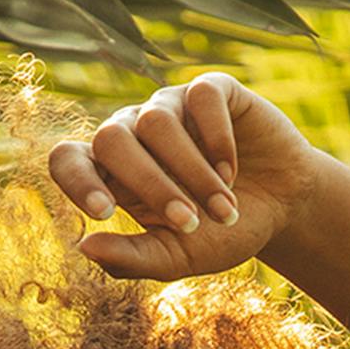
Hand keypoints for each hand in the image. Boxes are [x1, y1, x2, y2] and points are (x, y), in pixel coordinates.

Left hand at [49, 71, 323, 281]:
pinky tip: (232, 172)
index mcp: (112, 173)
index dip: (76, 181)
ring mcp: (171, 106)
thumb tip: (83, 246)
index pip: (68, 159)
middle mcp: (134, 132)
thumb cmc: (219, 233)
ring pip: (157, 123)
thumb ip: (130, 258)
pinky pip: (201, 97)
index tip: (105, 214)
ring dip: (192, 174)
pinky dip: (217, 140)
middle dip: (150, 186)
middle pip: (112, 139)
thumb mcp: (176, 256)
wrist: (281, 212)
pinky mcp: (212, 90)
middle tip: (189, 223)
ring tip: (223, 210)